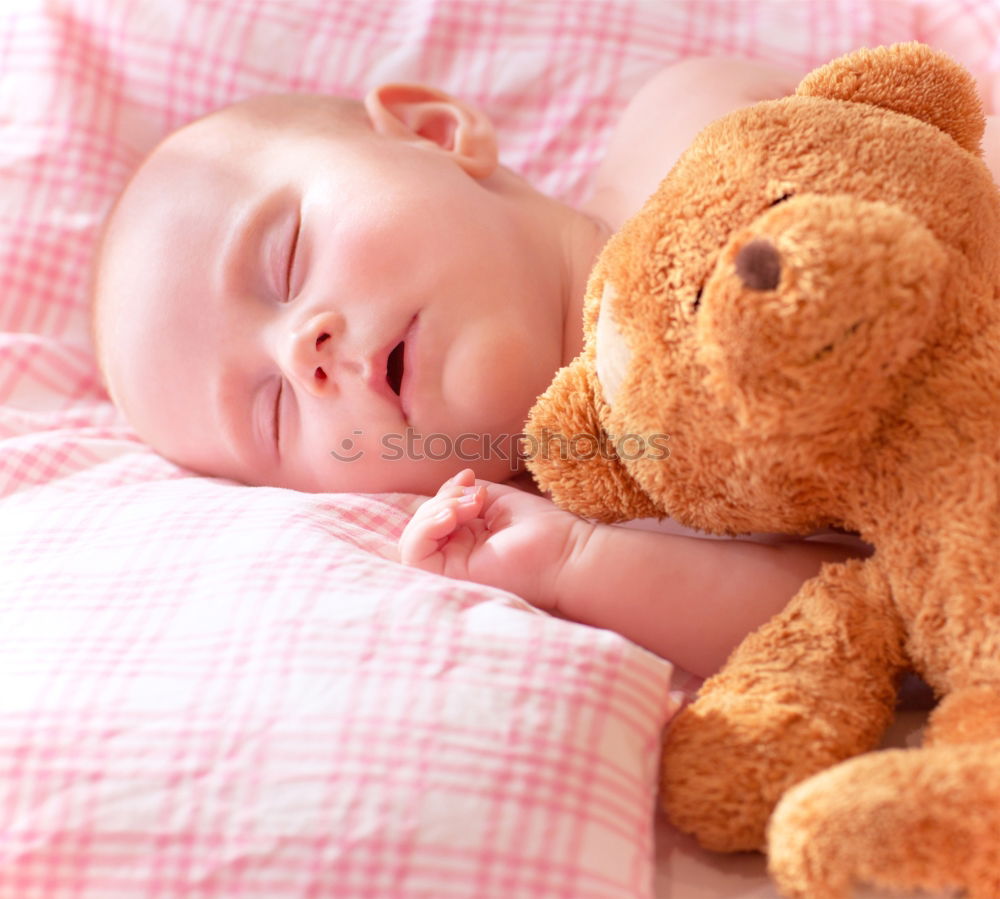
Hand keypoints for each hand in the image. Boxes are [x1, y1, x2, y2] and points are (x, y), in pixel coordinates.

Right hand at [398, 468, 592, 610]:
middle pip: (420, 526)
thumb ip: (465, 492)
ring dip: (434, 512)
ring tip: (469, 506)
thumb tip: (450, 484)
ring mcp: (451, 570)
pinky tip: (451, 516)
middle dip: (441, 501)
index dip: (444, 494)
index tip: (471, 479)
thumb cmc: (542, 531)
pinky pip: (414, 554)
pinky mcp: (449, 578)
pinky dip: (425, 528)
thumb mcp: (495, 499)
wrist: (566, 552)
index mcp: (466, 540)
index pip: (432, 515)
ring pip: (412, 540)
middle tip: (476, 497)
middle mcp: (455, 557)